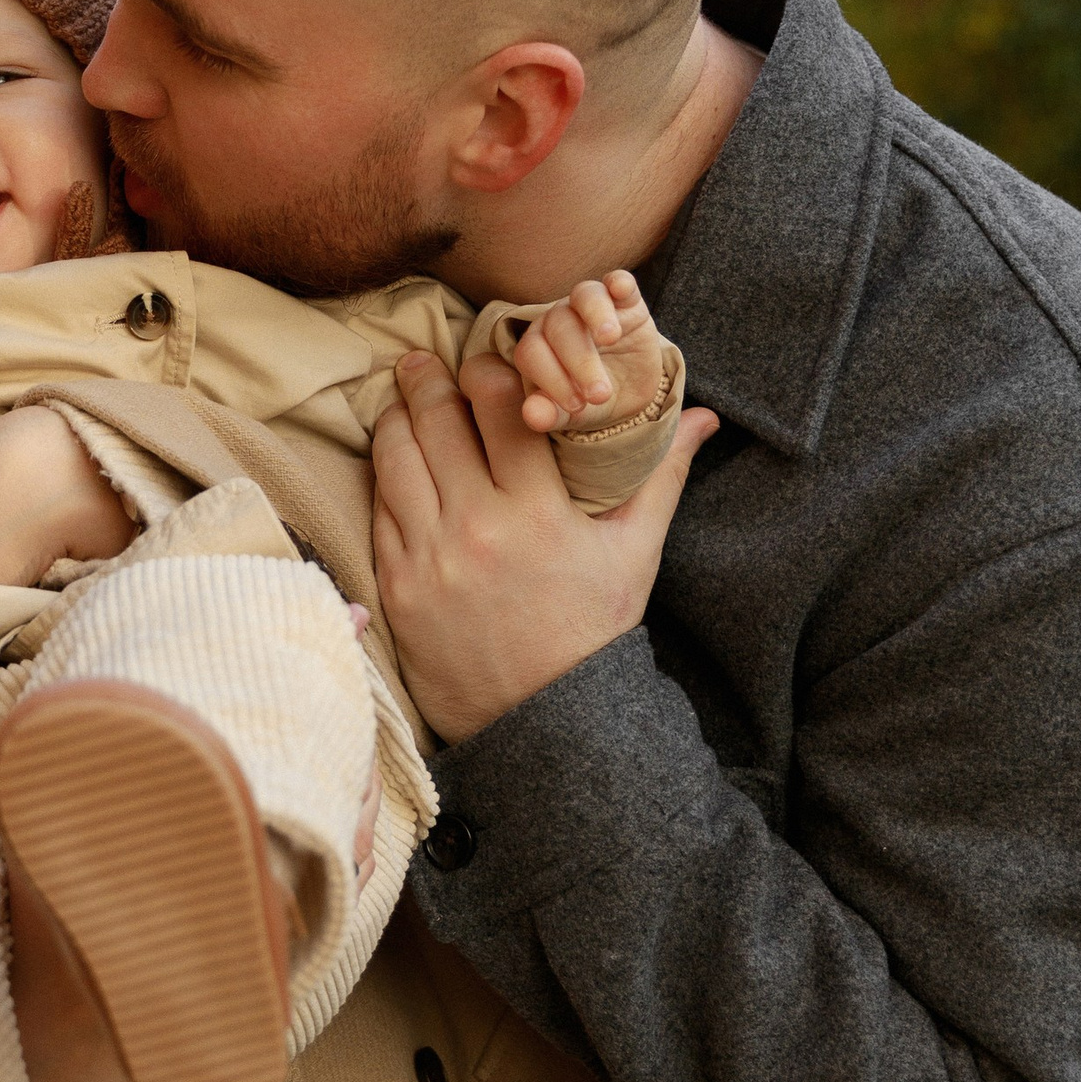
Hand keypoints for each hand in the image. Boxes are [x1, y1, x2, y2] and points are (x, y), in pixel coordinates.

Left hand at [373, 349, 716, 742]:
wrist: (542, 720)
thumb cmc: (592, 632)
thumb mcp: (634, 555)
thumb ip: (661, 477)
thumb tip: (700, 416)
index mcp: (538, 513)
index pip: (499, 406)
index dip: (490, 370)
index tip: (489, 362)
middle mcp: (477, 528)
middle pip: (437, 421)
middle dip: (429, 380)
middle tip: (426, 361)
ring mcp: (429, 558)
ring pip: (396, 457)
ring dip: (396, 418)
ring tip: (404, 400)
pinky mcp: (396, 586)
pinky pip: (380, 507)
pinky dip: (384, 474)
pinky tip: (395, 458)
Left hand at [511, 268, 660, 434]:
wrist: (628, 391)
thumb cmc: (588, 401)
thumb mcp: (573, 414)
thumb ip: (551, 414)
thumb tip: (533, 417)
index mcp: (537, 345)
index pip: (532, 354)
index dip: (551, 379)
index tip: (576, 407)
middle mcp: (558, 318)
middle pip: (559, 327)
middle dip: (579, 362)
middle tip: (600, 394)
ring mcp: (590, 304)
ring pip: (585, 295)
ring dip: (596, 314)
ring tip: (610, 337)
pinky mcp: (626, 300)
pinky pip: (619, 281)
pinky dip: (619, 282)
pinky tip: (621, 289)